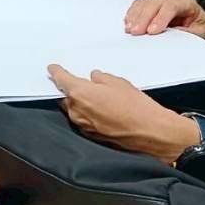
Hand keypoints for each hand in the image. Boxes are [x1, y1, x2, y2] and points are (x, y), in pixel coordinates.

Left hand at [47, 65, 197, 164]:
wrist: (151, 133)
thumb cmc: (136, 106)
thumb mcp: (118, 83)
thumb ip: (101, 79)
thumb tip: (93, 78)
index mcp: (80, 94)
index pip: (61, 80)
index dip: (56, 72)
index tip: (52, 68)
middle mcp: (76, 111)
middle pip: (65, 97)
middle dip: (68, 90)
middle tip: (76, 82)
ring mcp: (83, 126)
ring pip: (73, 110)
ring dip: (78, 102)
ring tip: (93, 97)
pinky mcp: (91, 136)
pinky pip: (83, 121)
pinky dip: (86, 114)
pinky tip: (99, 110)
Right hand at [124, 0, 204, 47]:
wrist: (202, 27)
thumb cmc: (202, 29)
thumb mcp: (200, 34)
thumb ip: (187, 34)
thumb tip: (173, 37)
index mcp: (187, 3)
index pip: (172, 5)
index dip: (161, 17)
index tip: (152, 31)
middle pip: (154, 3)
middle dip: (144, 18)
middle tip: (136, 32)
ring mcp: (161, 1)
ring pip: (144, 3)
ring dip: (135, 17)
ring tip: (130, 30)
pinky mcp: (152, 7)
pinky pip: (139, 6)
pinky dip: (132, 15)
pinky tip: (129, 24)